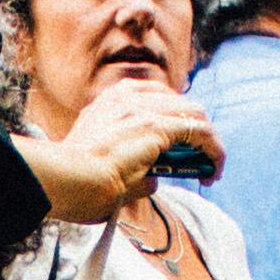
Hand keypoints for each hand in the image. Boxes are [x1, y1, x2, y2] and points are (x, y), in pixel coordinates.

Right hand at [49, 75, 219, 212]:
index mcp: (109, 101)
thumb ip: (129, 164)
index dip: (173, 118)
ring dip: (208, 141)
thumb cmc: (73, 181)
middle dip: (194, 130)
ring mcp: (142, 109)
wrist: (64, 180)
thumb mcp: (100, 163)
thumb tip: (154, 177)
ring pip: (194, 115)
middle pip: (178, 104)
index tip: (180, 140)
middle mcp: (127, 97)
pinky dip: (213, 149)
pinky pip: (200, 132)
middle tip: (200, 158)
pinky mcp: (157, 127)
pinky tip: (215, 168)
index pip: (155, 98)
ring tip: (212, 167)